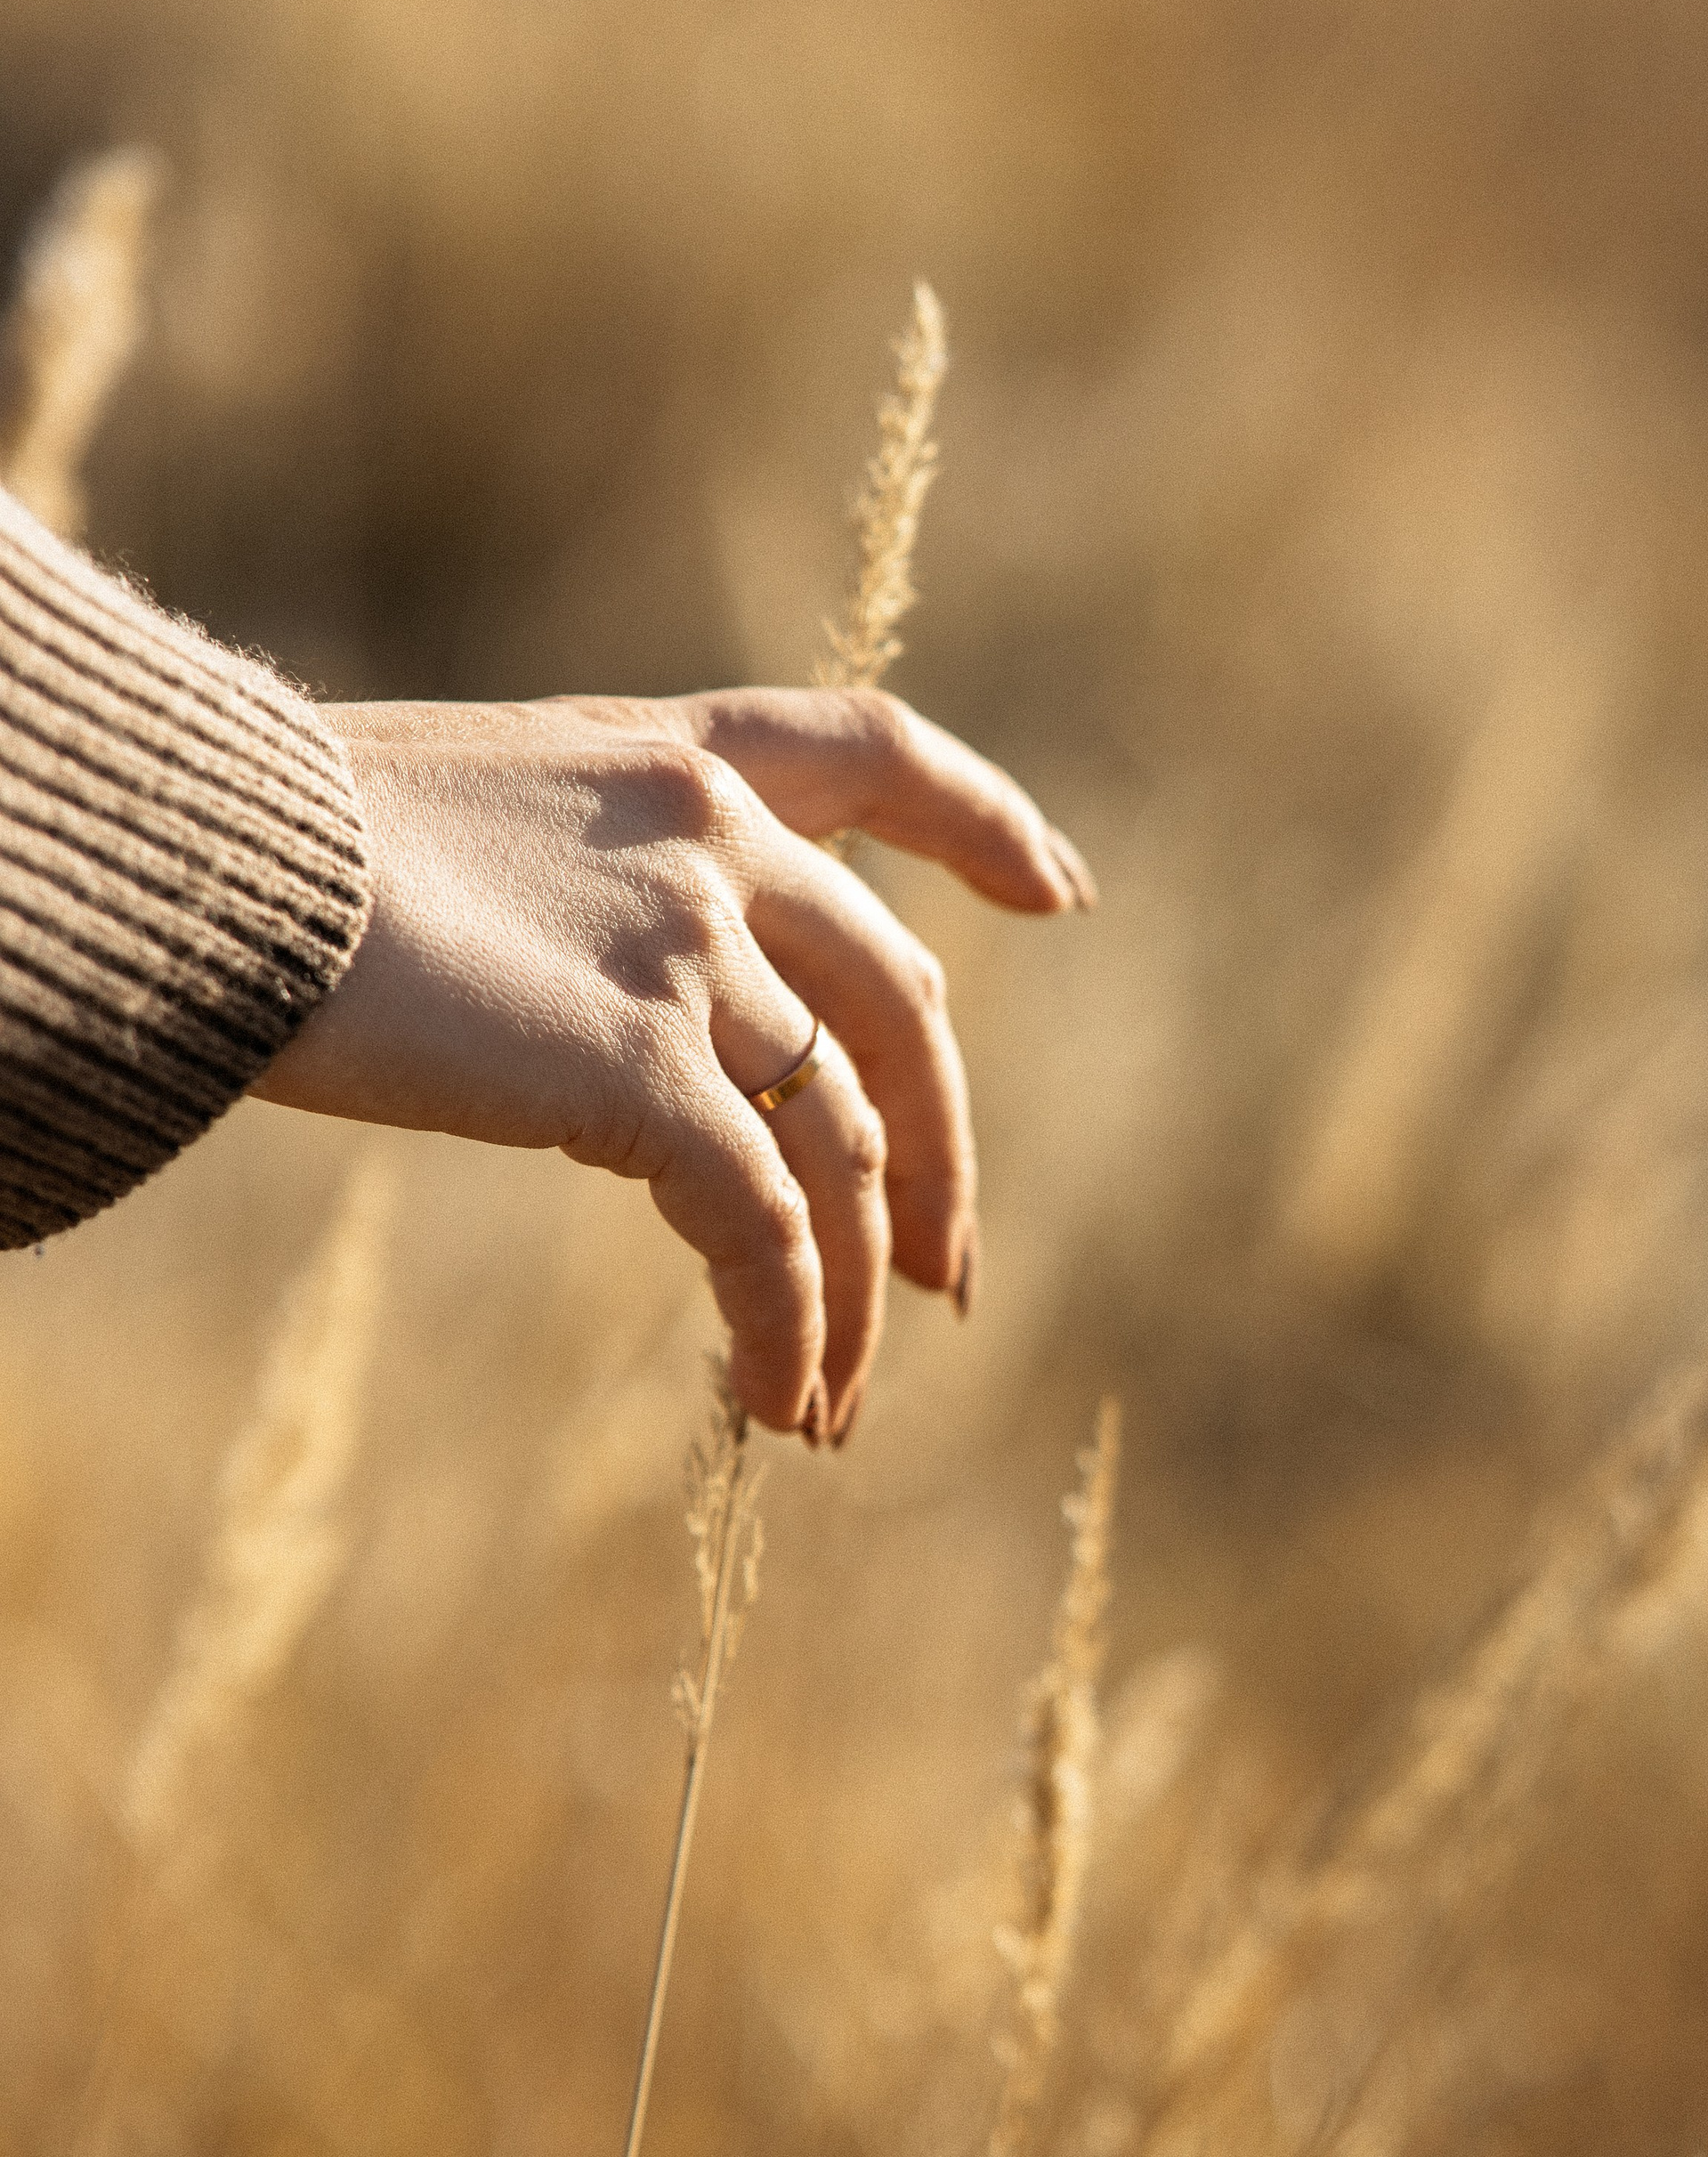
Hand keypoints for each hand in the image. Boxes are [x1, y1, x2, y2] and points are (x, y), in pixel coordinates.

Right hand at [256, 685, 1093, 1440]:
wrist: (197, 865)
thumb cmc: (269, 851)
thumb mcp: (460, 821)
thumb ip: (574, 891)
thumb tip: (600, 1034)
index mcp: (667, 758)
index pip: (875, 754)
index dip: (985, 824)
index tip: (1063, 893)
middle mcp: (713, 843)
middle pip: (897, 1009)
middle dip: (935, 1155)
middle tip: (943, 1277)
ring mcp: (692, 956)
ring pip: (840, 1146)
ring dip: (851, 1290)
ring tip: (833, 1403)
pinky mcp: (646, 1075)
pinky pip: (768, 1230)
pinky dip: (792, 1325)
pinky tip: (778, 1399)